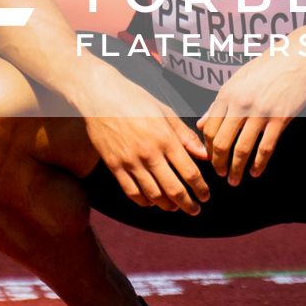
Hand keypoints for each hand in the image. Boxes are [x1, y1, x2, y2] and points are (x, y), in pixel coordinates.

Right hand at [76, 65, 210, 216]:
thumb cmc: (136, 99)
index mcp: (164, 138)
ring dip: (167, 205)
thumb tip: (204, 155)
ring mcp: (130, 161)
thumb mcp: (165, 111)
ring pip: (153, 194)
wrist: (100, 96)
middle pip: (173, 189)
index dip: (200, 188)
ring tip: (175, 207)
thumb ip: (185, 135)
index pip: (188, 171)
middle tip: (195, 210)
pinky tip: (152, 202)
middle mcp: (148, 153)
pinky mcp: (114, 166)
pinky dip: (144, 201)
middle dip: (187, 204)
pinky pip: (131, 191)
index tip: (205, 196)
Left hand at [197, 47, 305, 186]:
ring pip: (242, 149)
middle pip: (221, 142)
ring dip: (236, 169)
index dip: (208, 148)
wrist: (298, 57)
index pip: (209, 128)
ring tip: (235, 180)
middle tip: (220, 175)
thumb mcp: (238, 80)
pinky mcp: (280, 119)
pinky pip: (265, 148)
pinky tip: (256, 172)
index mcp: (227, 94)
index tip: (211, 158)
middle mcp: (240, 104)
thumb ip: (218, 103)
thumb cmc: (267, 67)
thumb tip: (200, 123)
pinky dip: (259, 164)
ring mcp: (260, 112)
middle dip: (218, 163)